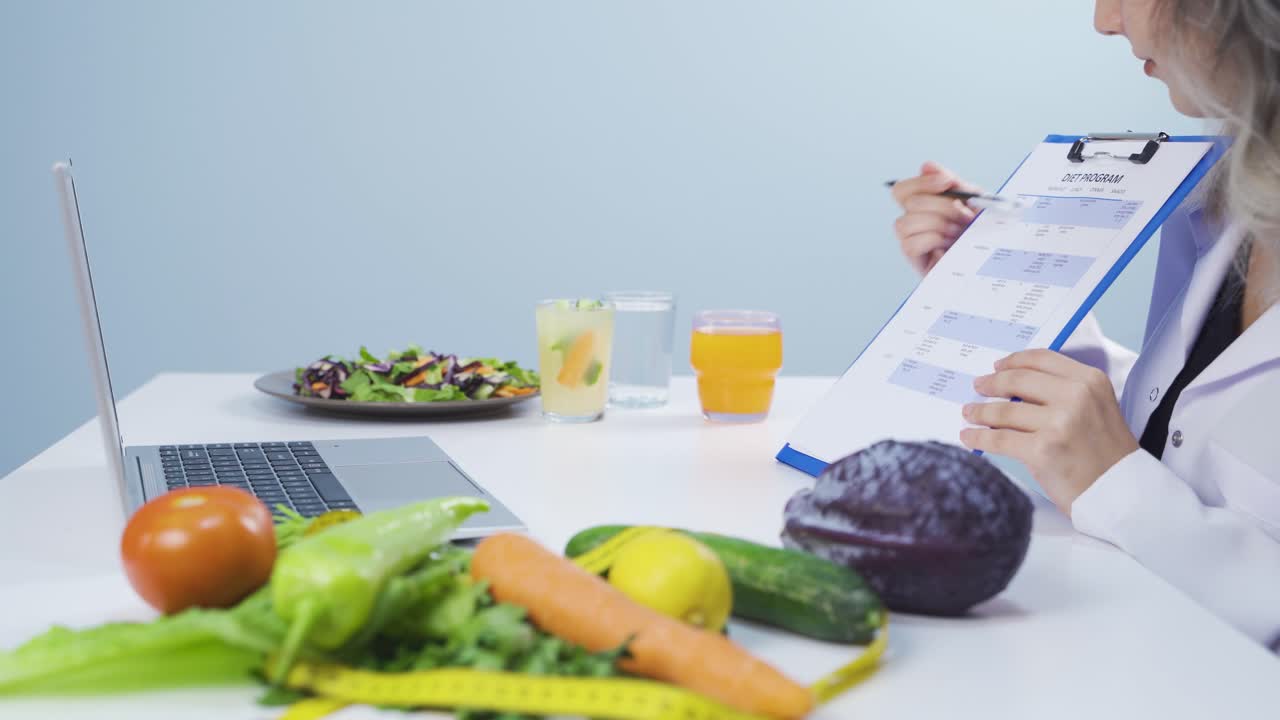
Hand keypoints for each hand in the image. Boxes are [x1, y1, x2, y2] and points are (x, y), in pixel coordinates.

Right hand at [890, 162, 981, 274]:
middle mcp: (913, 224)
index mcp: (924, 207)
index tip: (946, 182)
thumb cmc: (982, 231)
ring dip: (937, 224)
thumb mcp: (973, 201)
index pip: (902, 190)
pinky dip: (932, 240)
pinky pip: (910, 244)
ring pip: (905, 222)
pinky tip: (948, 246)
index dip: (921, 182)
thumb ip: (951, 183)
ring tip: (957, 232)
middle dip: (943, 207)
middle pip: (910, 203)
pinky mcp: (915, 262)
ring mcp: (912, 243)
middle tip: (965, 216)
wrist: (995, 258)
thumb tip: (927, 166)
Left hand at [958, 349, 1138, 514]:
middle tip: (978, 386)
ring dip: (980, 412)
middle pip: (1018, 381)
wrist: (1123, 493)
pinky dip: (978, 438)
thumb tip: (1016, 386)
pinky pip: (999, 440)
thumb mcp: (1099, 408)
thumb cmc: (1108, 455)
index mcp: (1090, 381)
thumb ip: (1066, 392)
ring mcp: (1058, 423)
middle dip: (992, 384)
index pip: (1042, 360)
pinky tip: (969, 436)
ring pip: (1003, 412)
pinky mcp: (1042, 450)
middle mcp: (1075, 397)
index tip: (998, 367)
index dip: (1014, 362)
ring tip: (969, 413)